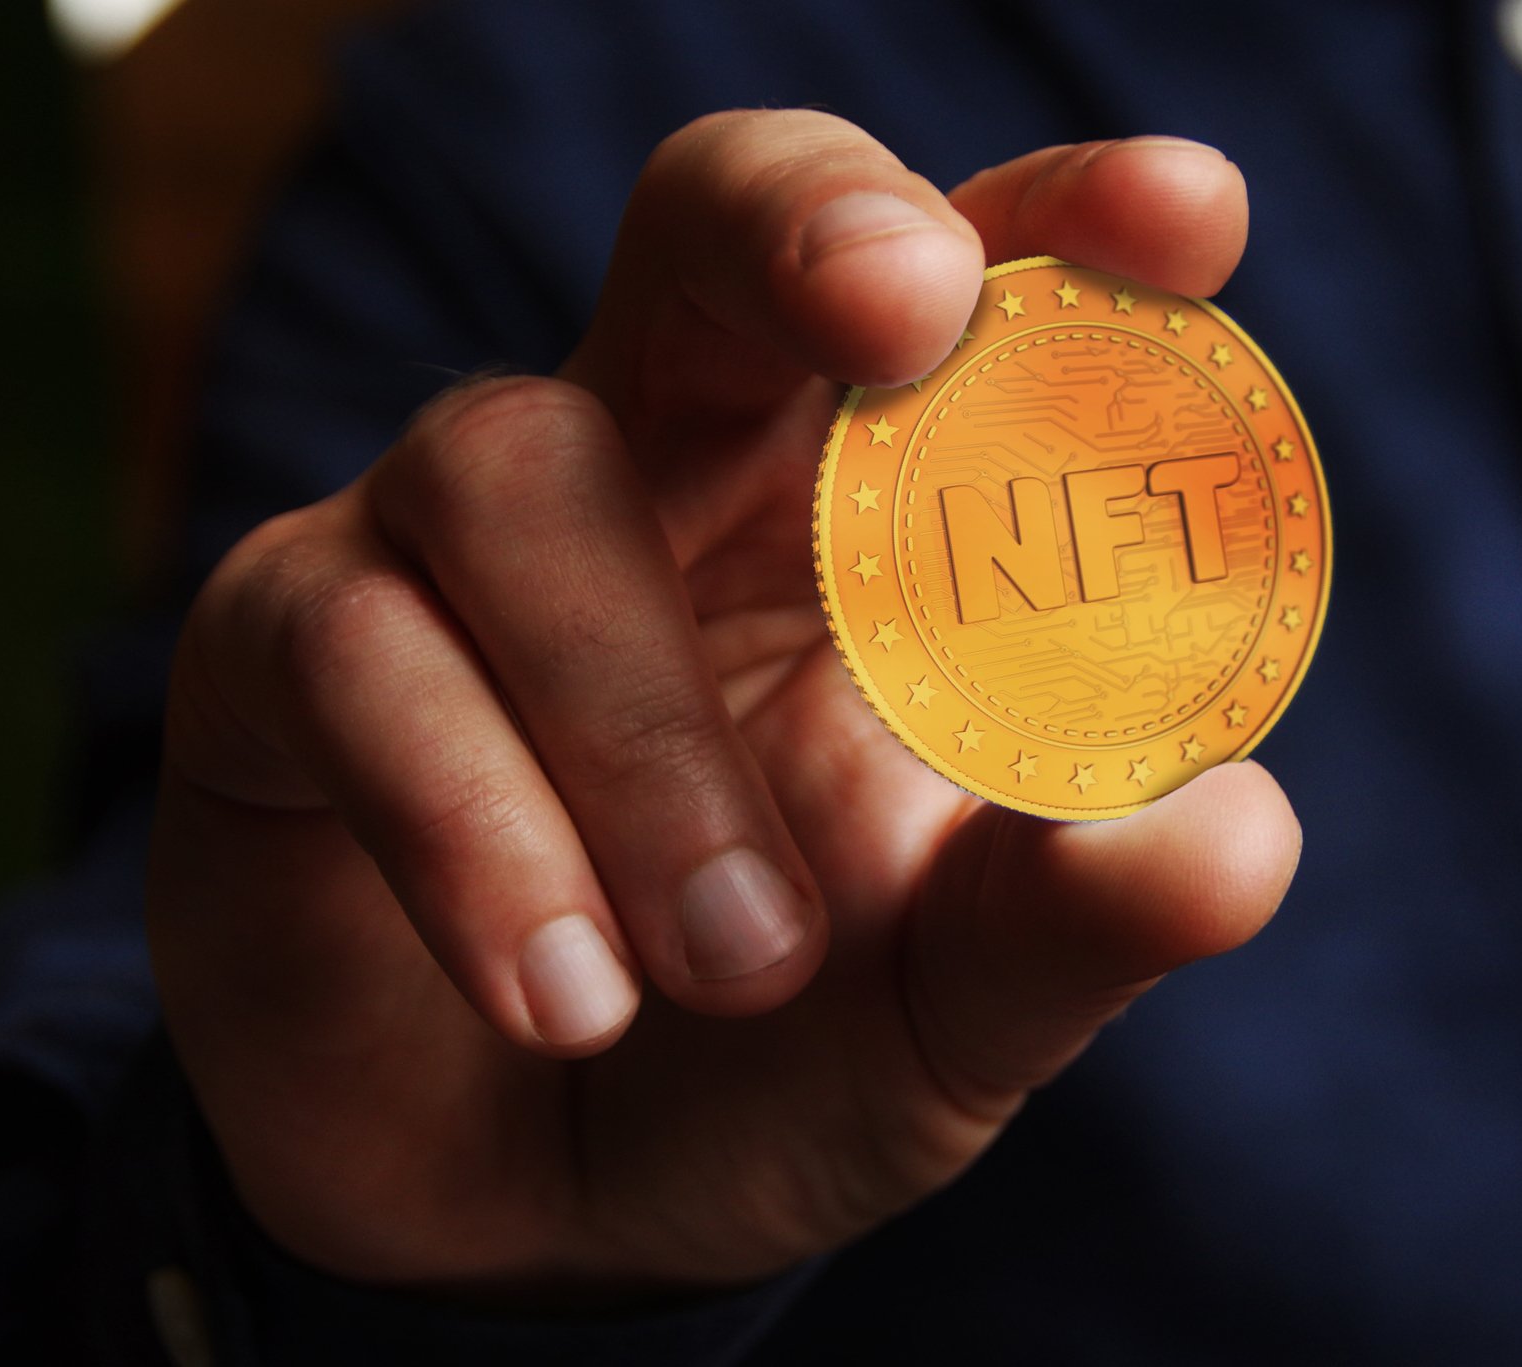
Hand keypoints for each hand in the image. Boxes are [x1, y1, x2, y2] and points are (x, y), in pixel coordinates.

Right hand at [148, 110, 1297, 1303]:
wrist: (532, 1222)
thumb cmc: (772, 1061)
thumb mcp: (950, 1013)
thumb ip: (1071, 926)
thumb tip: (1235, 838)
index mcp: (861, 517)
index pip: (962, 295)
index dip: (1062, 219)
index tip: (1189, 217)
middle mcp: (664, 471)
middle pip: (710, 224)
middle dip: (807, 227)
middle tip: (902, 308)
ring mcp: (456, 539)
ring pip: (517, 467)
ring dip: (641, 725)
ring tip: (742, 966)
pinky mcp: (285, 647)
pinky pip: (349, 645)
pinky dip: (471, 820)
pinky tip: (564, 995)